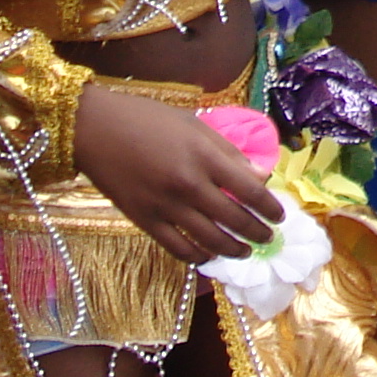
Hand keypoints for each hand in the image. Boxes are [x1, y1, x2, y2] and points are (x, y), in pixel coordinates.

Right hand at [72, 86, 282, 266]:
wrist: (96, 130)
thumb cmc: (148, 119)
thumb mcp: (194, 125)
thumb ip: (226, 151)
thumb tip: (256, 176)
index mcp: (205, 157)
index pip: (250, 190)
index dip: (269, 208)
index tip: (280, 216)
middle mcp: (189, 185)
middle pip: (234, 219)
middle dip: (257, 232)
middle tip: (269, 238)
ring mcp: (165, 206)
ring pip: (209, 239)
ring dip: (233, 250)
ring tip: (245, 251)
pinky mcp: (143, 221)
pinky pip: (176, 248)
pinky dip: (197, 256)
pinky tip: (208, 257)